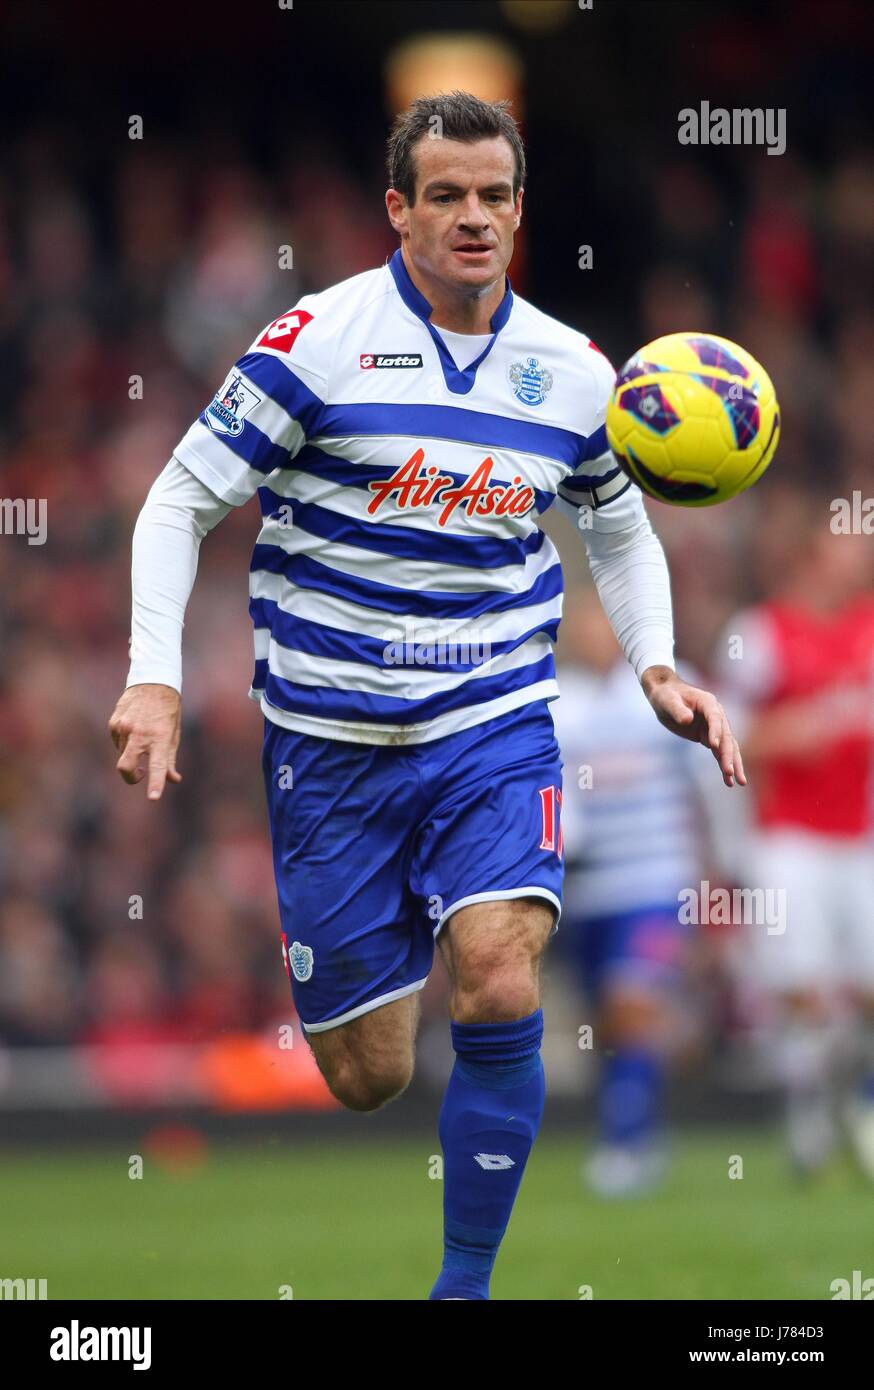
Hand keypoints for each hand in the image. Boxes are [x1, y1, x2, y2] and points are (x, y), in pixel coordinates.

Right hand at [108, 684, 182, 799]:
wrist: (153, 681)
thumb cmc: (167, 711)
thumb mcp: (173, 734)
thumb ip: (170, 759)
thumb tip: (173, 780)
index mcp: (159, 737)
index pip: (158, 765)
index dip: (156, 783)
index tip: (153, 797)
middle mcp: (140, 733)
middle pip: (125, 766)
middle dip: (130, 778)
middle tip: (139, 775)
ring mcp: (124, 728)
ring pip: (122, 754)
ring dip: (131, 754)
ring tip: (143, 736)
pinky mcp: (114, 723)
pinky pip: (117, 742)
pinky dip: (125, 742)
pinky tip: (134, 728)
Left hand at [641, 665, 745, 788]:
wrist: (665, 695)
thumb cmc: (666, 695)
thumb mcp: (667, 701)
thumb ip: (677, 710)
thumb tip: (687, 720)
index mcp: (708, 702)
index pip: (715, 718)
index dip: (715, 731)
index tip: (713, 746)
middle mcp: (716, 715)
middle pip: (726, 736)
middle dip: (729, 755)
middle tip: (730, 772)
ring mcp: (715, 727)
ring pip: (728, 747)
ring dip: (733, 764)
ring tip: (739, 782)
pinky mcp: (709, 737)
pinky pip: (720, 753)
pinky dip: (724, 765)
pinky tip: (729, 781)